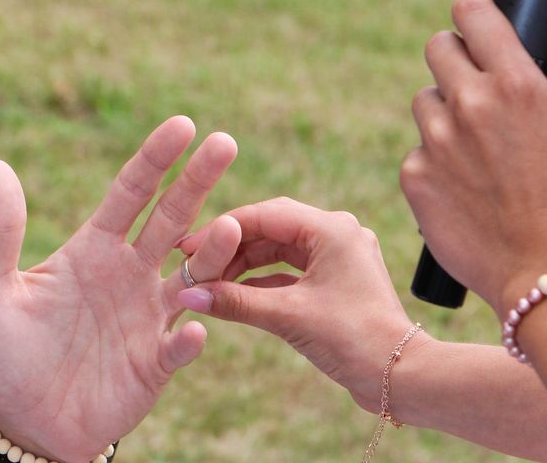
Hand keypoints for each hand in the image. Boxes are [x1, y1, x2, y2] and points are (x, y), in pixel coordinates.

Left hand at [0, 116, 239, 461]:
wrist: (27, 422)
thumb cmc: (5, 356)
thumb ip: (2, 233)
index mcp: (95, 250)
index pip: (131, 193)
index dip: (155, 159)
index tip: (182, 125)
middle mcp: (131, 274)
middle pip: (172, 219)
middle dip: (198, 181)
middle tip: (225, 143)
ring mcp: (149, 316)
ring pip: (192, 275)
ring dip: (211, 252)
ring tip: (230, 226)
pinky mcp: (156, 361)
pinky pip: (179, 346)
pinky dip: (190, 337)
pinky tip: (194, 329)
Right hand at [177, 198, 426, 411]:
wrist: (401, 375)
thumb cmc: (353, 339)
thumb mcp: (288, 316)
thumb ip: (235, 301)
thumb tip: (188, 294)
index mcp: (331, 228)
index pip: (264, 215)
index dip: (222, 229)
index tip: (190, 247)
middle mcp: (337, 233)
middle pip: (270, 228)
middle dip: (232, 246)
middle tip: (196, 262)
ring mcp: (337, 255)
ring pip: (279, 249)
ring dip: (245, 264)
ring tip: (212, 280)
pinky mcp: (335, 278)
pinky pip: (290, 270)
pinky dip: (263, 280)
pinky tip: (235, 293)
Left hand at [401, 0, 546, 316]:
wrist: (543, 275)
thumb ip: (532, 91)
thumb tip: (514, 77)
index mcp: (520, 83)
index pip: (472, 12)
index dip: (471, 15)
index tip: (472, 23)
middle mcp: (471, 104)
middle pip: (437, 49)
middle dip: (453, 61)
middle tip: (470, 86)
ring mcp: (436, 141)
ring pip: (424, 101)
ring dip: (442, 114)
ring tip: (472, 148)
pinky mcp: (413, 176)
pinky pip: (417, 151)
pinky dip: (433, 161)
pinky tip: (459, 186)